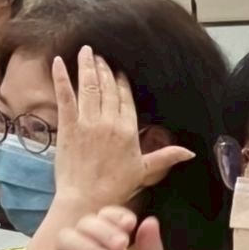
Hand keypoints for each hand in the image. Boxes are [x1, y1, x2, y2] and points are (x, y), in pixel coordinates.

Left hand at [49, 46, 192, 212]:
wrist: (87, 197)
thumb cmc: (115, 187)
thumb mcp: (145, 170)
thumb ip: (167, 156)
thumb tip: (190, 153)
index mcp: (128, 130)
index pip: (125, 98)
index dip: (121, 82)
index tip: (117, 70)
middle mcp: (109, 121)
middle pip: (107, 88)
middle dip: (103, 69)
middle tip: (99, 55)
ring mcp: (87, 122)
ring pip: (88, 87)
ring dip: (86, 66)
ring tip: (86, 51)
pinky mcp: (68, 126)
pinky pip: (64, 97)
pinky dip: (60, 78)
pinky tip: (58, 62)